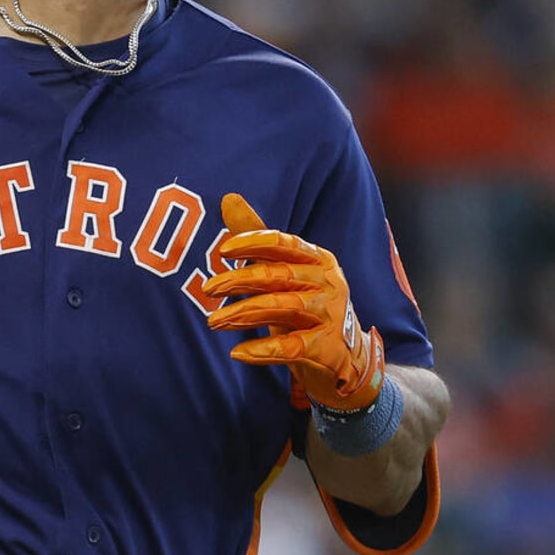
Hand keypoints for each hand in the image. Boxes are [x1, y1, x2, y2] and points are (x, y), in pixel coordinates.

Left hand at [203, 193, 384, 411]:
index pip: (284, 243)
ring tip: (214, 321)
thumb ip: (258, 240)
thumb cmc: (307, 306)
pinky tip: (238, 352)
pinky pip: (292, 346)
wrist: (346, 356)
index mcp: (317, 259)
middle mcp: (327, 282)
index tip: (224, 250)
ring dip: (244, 313)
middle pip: (279, 275)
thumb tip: (229, 198)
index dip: (254, 243)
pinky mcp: (327, 347)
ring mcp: (330, 314)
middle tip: (208, 288)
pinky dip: (264, 349)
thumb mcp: (285, 272)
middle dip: (240, 280)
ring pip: (283, 307)